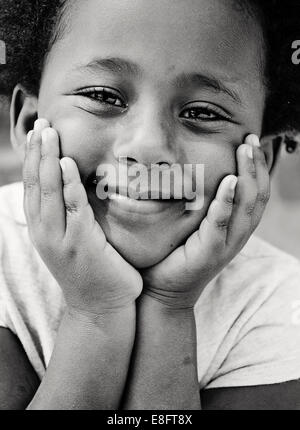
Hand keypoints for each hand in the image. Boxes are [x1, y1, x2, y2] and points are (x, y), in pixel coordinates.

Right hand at [23, 119, 142, 316]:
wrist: (101, 309)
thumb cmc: (92, 271)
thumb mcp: (73, 241)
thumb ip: (69, 215)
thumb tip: (74, 187)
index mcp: (43, 229)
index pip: (33, 187)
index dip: (32, 158)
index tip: (36, 133)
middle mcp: (44, 232)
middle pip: (35, 183)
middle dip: (36, 151)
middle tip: (40, 122)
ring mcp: (59, 238)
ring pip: (48, 191)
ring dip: (46, 159)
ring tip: (47, 132)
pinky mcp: (80, 243)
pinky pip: (72, 207)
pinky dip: (68, 183)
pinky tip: (66, 162)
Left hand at [140, 134, 269, 308]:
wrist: (162, 290)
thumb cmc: (174, 253)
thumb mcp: (192, 224)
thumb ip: (198, 202)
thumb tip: (188, 170)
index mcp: (235, 226)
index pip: (256, 193)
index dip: (258, 167)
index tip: (250, 141)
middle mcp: (237, 234)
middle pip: (258, 195)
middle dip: (256, 165)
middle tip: (249, 139)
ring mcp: (226, 245)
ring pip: (247, 206)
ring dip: (248, 176)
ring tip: (245, 152)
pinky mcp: (210, 253)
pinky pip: (220, 224)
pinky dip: (227, 202)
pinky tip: (229, 183)